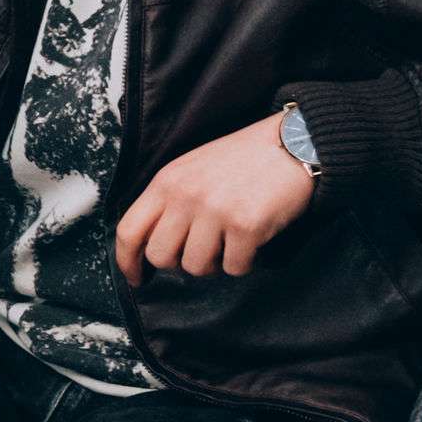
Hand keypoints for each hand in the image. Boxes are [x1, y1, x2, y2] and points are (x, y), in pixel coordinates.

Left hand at [116, 115, 316, 283]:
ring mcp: (215, 211)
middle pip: (160, 256)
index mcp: (166, 182)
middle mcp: (185, 196)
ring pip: (196, 267)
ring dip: (214, 264)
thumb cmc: (243, 160)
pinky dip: (244, 262)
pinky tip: (252, 243)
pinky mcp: (246, 226)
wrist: (293, 143)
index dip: (127, 261)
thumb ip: (170, 201)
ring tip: (229, 244)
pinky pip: (235, 268)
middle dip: (179, 263)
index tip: (137, 278)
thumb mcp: (192, 169)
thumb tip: (152, 244)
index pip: (129, 230)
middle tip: (202, 252)